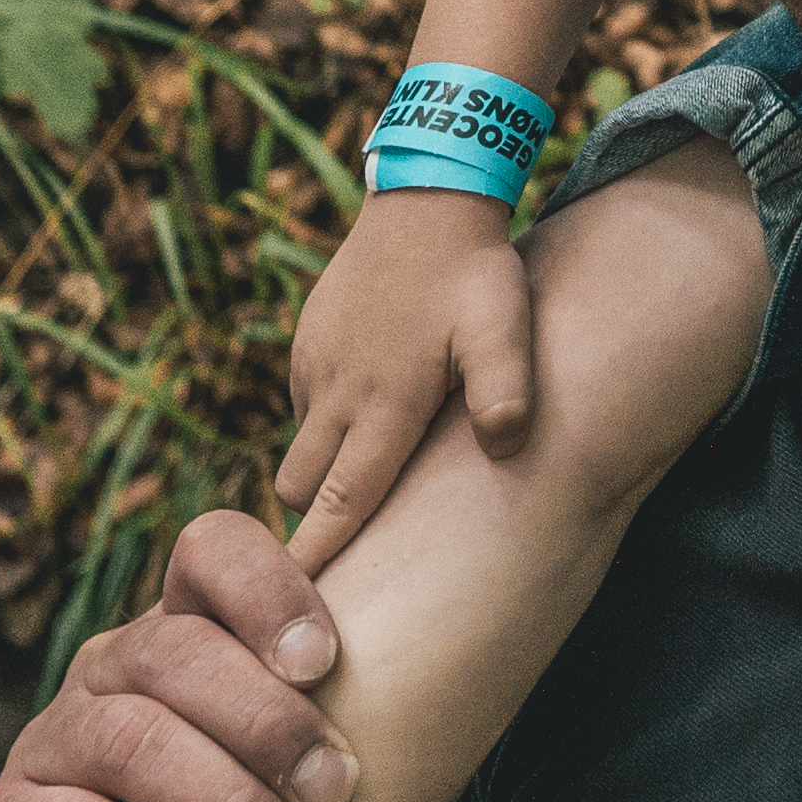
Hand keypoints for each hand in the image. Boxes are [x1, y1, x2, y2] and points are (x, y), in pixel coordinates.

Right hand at [0, 511, 392, 801]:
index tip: (327, 661)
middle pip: (172, 651)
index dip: (265, 589)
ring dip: (220, 798)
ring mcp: (51, 746)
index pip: (211, 552)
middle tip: (335, 790)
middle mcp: (113, 672)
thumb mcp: (359, 799)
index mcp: (194, 634)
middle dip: (264, 721)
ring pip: (124, 735)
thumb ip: (400, 731)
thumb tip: (482, 667)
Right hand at [275, 190, 541, 556]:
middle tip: (346, 546)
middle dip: (317, 518)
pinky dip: (328, 419)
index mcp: (383, 405)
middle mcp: (337, 392)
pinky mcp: (308, 339)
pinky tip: (374, 404)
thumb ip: (505, 391)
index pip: (340, 503)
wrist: (428, 193)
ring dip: (326, 465)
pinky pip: (304, 400)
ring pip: (302, 444)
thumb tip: (504, 445)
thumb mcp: (505, 328)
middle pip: (302, 488)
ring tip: (371, 471)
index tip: (295, 607)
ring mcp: (314, 364)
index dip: (318, 559)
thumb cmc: (475, 270)